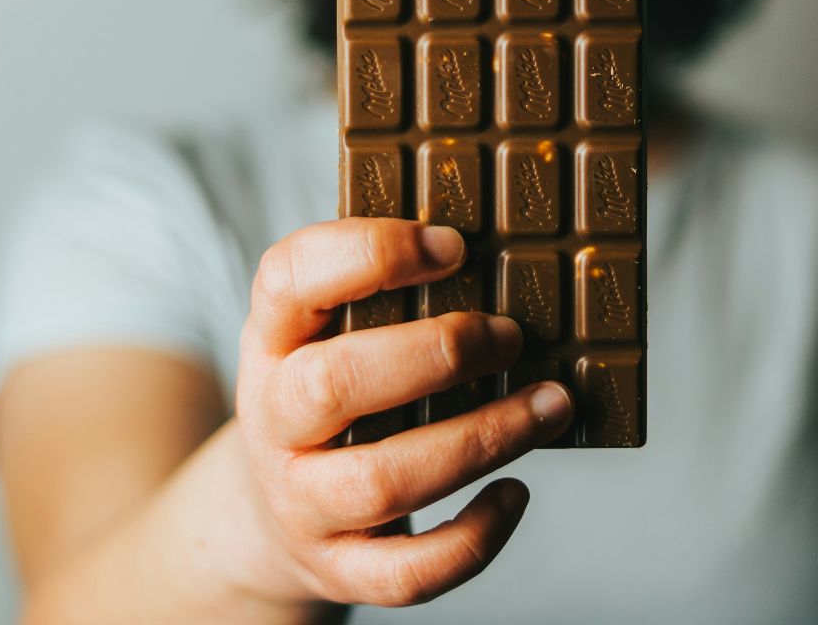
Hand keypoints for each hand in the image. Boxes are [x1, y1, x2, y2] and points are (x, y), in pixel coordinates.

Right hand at [227, 218, 573, 608]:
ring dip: (481, 439)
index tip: (453, 246)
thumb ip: (385, 292)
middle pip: (334, 384)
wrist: (267, 517)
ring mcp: (302, 502)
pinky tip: (516, 492)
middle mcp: (274, 420)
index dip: (369, 252)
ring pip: (382, 480)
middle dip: (437, 354)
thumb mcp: (326, 334)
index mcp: (272, 340)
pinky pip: (406, 571)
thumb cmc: (328, 398)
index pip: (288, 277)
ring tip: (550, 404)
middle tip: (510, 336)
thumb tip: (503, 253)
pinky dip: (473, 537)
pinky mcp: (341, 568)